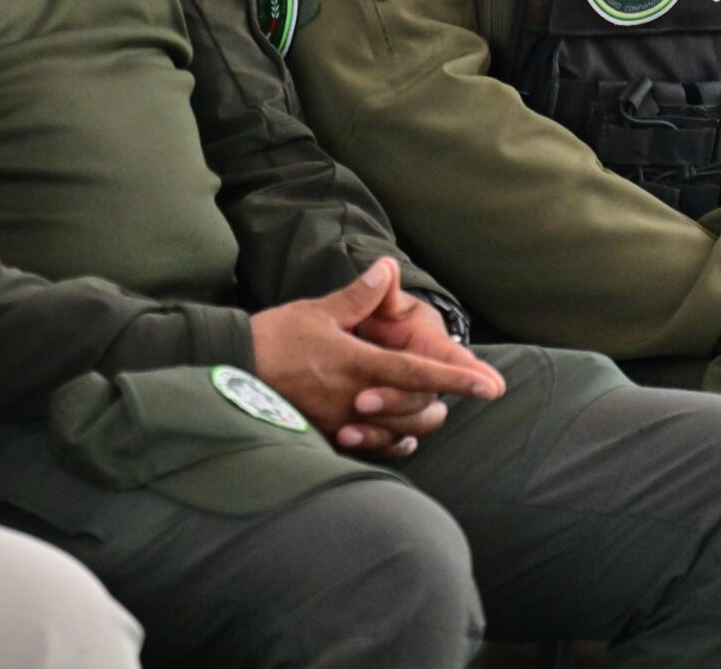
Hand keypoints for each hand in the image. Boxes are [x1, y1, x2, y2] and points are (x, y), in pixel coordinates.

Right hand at [250, 260, 504, 459]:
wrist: (229, 372)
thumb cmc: (273, 339)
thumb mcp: (316, 311)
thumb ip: (358, 297)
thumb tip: (386, 269)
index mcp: (357, 364)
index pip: (418, 375)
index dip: (458, 380)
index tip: (491, 386)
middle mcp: (354, 399)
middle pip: (415, 412)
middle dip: (440, 404)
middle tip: (456, 394)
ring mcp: (340, 424)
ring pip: (397, 436)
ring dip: (418, 425)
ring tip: (431, 413)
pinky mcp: (325, 439)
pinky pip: (370, 451)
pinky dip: (390, 444)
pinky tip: (397, 438)